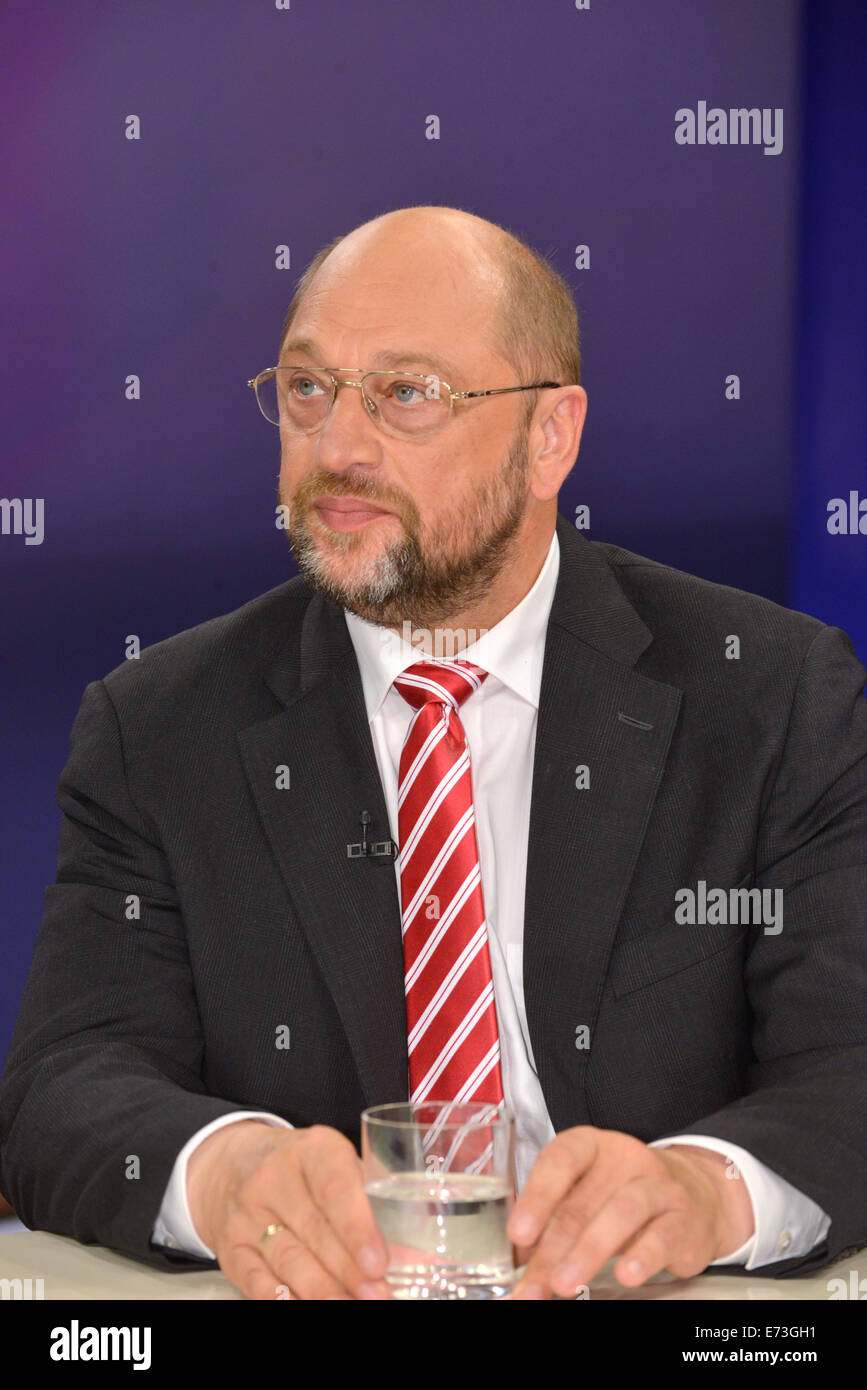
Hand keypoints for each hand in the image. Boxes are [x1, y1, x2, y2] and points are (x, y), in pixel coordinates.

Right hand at [186, 1120, 391, 1299]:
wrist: (234, 1165)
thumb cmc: (305, 1169)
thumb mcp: (337, 1166)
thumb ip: (372, 1204)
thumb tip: (413, 1255)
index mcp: (312, 1149)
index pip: (336, 1188)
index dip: (358, 1229)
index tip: (379, 1263)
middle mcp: (274, 1177)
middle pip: (315, 1231)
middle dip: (349, 1271)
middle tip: (378, 1296)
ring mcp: (247, 1212)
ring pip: (288, 1259)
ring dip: (322, 1291)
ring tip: (350, 1306)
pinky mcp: (230, 1246)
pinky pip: (255, 1279)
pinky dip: (281, 1298)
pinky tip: (304, 1306)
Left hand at [506, 1127, 754, 1298]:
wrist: (698, 1195)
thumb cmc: (626, 1194)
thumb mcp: (587, 1197)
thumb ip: (553, 1221)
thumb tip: (519, 1256)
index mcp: (592, 1147)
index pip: (561, 1160)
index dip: (537, 1196)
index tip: (518, 1233)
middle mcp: (625, 1160)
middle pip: (583, 1201)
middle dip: (552, 1248)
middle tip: (533, 1282)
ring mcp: (659, 1186)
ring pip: (622, 1212)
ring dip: (589, 1252)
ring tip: (565, 1283)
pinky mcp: (684, 1220)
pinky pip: (663, 1236)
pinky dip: (642, 1257)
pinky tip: (625, 1274)